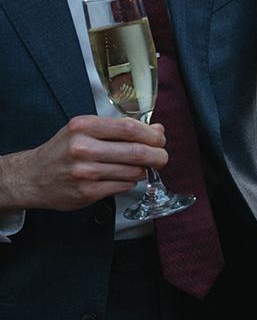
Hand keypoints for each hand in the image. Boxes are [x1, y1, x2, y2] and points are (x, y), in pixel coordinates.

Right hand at [0, 117, 166, 212]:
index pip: (129, 128)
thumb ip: (118, 129)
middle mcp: (83, 148)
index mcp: (83, 127)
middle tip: (162, 157)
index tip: (160, 138)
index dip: (152, 134)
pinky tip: (123, 178)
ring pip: (133, 171)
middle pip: (136, 151)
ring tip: (137, 167)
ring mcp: (85, 172)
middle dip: (158, 155)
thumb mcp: (84, 131)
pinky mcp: (87, 192)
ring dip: (142, 170)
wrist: (31, 177)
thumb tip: (156, 131)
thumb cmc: (62, 151)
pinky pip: (123, 186)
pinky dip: (129, 182)